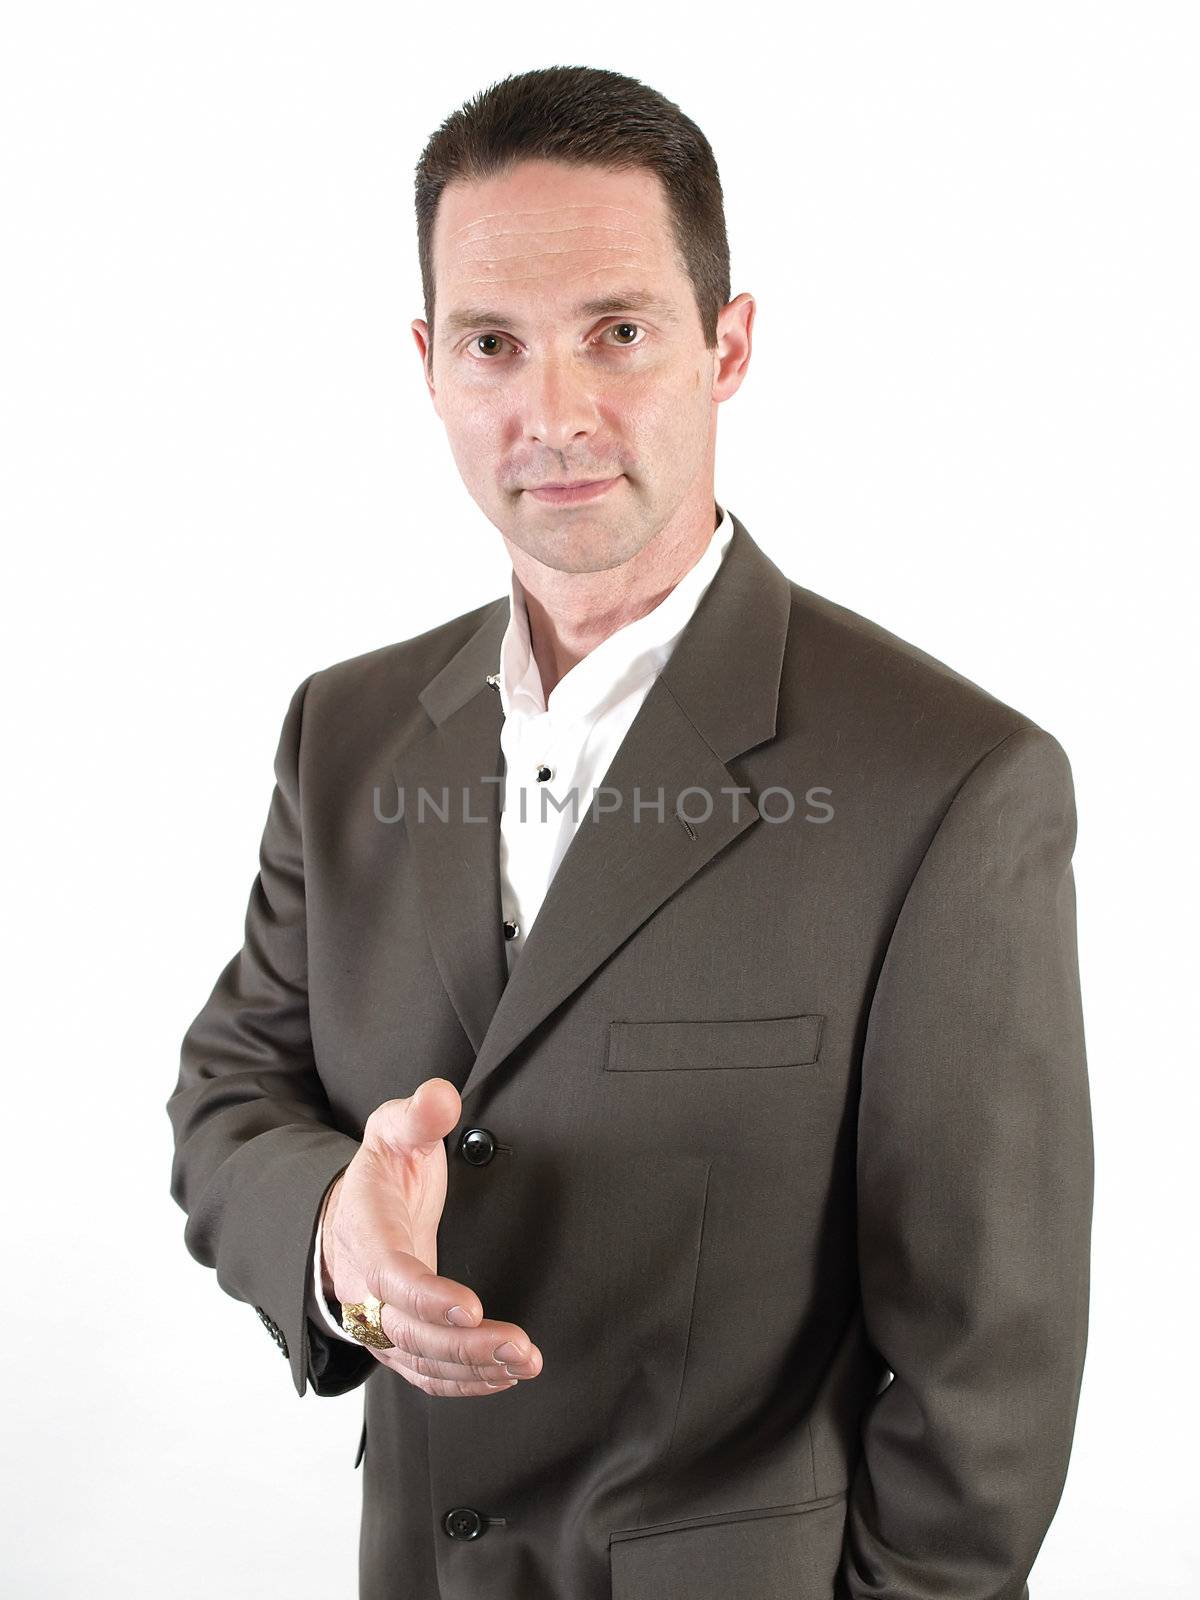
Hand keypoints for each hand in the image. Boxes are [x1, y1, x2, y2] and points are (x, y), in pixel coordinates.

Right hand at [321, 1078, 543, 1396]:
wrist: (345, 1214)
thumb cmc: (379, 1172)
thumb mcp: (391, 1130)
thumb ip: (416, 1114)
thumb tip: (441, 1095)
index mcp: (366, 1235)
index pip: (391, 1276)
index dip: (429, 1295)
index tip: (473, 1305)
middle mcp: (366, 1287)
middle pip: (408, 1332)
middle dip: (464, 1346)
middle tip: (520, 1347)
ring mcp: (378, 1319)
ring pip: (418, 1360)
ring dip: (472, 1368)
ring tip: (524, 1362)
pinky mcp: (396, 1339)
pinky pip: (423, 1373)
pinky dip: (460, 1382)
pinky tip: (502, 1376)